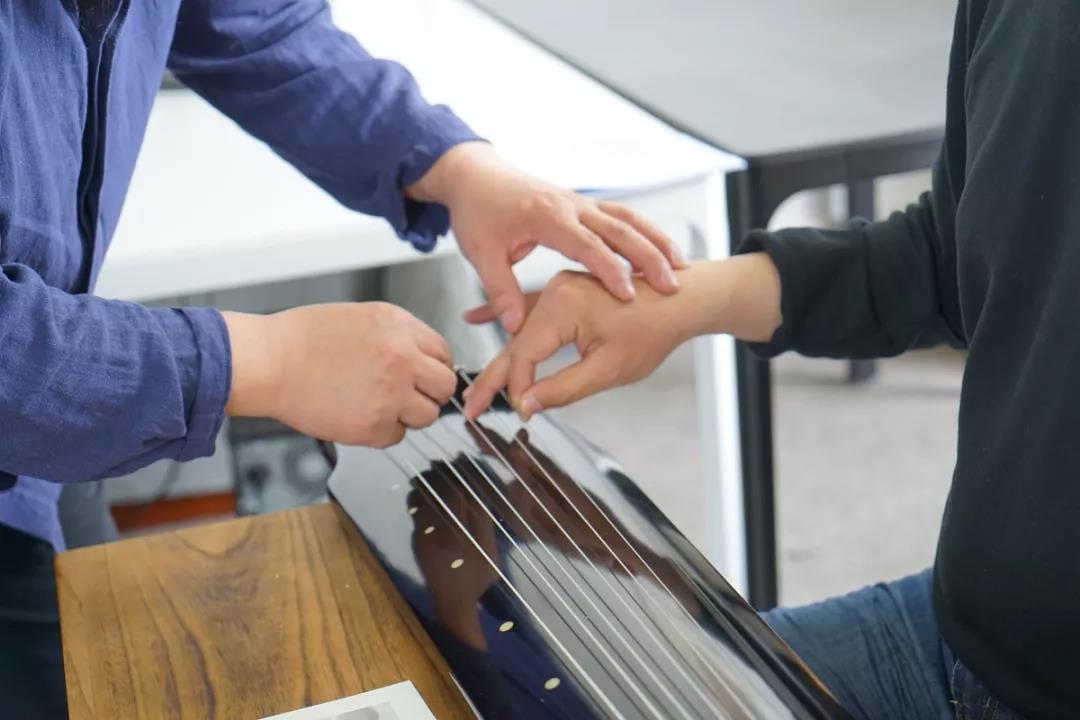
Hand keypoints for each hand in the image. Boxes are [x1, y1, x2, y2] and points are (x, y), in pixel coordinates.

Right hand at [223, 302, 456, 446]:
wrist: (269, 361)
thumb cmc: (301, 339)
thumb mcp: (360, 317)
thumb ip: (397, 335)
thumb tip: (420, 356)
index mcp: (399, 327)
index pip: (443, 353)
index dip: (432, 367)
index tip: (423, 376)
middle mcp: (402, 358)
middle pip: (445, 386)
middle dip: (429, 393)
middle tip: (409, 396)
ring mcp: (391, 393)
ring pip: (427, 416)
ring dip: (408, 415)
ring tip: (380, 406)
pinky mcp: (374, 424)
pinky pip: (397, 436)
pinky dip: (382, 432)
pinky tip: (360, 416)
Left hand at [406, 142, 684, 332]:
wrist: (476, 175)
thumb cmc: (477, 212)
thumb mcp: (481, 254)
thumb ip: (501, 290)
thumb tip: (515, 326)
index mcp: (546, 216)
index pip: (586, 244)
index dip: (609, 270)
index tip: (628, 295)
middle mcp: (570, 205)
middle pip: (620, 228)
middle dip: (648, 257)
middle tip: (671, 285)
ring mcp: (581, 202)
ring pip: (629, 219)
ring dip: (656, 243)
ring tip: (681, 269)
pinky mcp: (585, 204)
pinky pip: (623, 216)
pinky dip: (647, 233)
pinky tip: (664, 253)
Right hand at [462, 256, 782, 418]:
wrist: (683, 296)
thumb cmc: (653, 331)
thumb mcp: (609, 368)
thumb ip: (564, 388)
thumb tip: (528, 405)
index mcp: (561, 306)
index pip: (523, 356)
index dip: (519, 389)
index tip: (521, 414)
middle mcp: (555, 292)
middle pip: (515, 344)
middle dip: (493, 379)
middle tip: (468, 408)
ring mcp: (559, 289)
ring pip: (521, 330)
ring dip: (500, 358)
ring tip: (474, 384)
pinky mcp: (567, 290)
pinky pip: (530, 308)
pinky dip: (507, 317)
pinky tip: (477, 316)